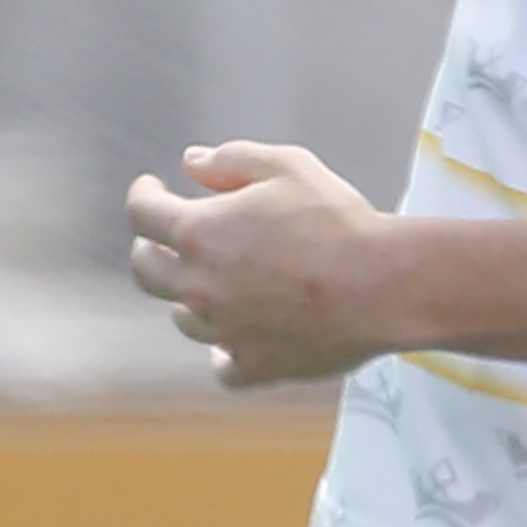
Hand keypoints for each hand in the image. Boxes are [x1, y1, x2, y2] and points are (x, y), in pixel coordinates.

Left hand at [126, 141, 409, 387]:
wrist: (384, 285)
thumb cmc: (338, 220)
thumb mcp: (286, 166)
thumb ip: (231, 159)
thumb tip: (192, 161)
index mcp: (200, 233)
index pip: (142, 214)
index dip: (143, 195)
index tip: (151, 189)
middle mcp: (201, 286)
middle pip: (146, 270)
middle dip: (150, 247)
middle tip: (164, 237)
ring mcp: (225, 331)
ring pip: (183, 317)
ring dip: (190, 296)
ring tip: (215, 282)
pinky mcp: (256, 366)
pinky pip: (224, 365)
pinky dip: (225, 351)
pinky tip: (235, 338)